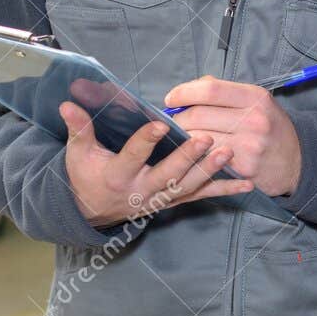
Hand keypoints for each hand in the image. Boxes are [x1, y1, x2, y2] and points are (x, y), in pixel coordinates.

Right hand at [58, 102, 252, 227]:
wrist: (92, 211)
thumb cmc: (86, 175)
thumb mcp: (78, 154)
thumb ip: (78, 129)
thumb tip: (68, 104)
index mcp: (117, 176)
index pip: (132, 157)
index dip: (145, 142)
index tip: (160, 124)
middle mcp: (141, 191)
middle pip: (167, 176)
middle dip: (187, 159)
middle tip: (207, 139)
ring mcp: (160, 199)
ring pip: (188, 187)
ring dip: (210, 172)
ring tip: (229, 154)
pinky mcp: (174, 201)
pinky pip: (202, 196)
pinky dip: (225, 190)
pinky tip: (248, 183)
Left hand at [162, 76, 302, 196]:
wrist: (297, 161)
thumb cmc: (270, 127)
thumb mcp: (256, 101)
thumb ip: (223, 92)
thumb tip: (187, 92)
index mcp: (255, 97)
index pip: (209, 90)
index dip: (183, 93)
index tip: (171, 99)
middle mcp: (254, 119)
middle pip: (198, 115)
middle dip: (177, 119)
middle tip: (173, 123)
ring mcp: (249, 145)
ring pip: (197, 140)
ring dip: (183, 140)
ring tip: (183, 138)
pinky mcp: (243, 168)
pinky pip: (206, 160)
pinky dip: (195, 156)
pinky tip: (195, 154)